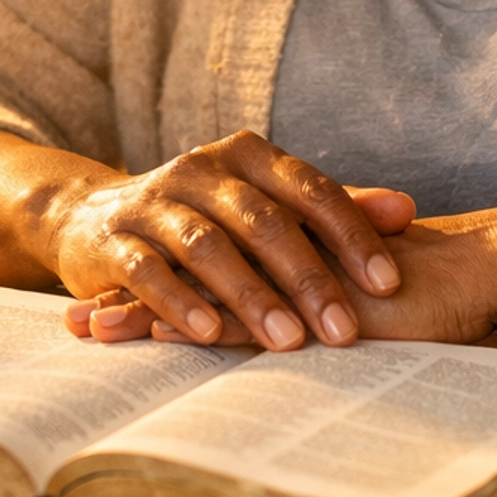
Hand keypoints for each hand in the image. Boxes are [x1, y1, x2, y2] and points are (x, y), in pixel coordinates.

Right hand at [46, 136, 414, 348]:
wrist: (91, 217)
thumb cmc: (203, 217)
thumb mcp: (266, 204)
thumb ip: (331, 208)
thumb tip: (405, 210)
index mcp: (247, 155)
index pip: (310, 189)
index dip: (351, 235)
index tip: (389, 284)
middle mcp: (201, 169)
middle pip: (263, 220)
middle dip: (308, 277)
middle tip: (344, 331)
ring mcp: (154, 202)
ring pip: (208, 245)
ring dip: (250, 294)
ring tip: (287, 341)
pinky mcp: (113, 240)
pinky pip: (148, 269)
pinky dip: (180, 301)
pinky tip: (210, 334)